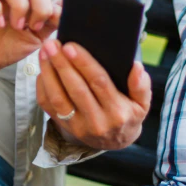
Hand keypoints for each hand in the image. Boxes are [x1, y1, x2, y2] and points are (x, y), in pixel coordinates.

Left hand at [36, 40, 150, 150]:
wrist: (116, 141)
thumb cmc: (129, 113)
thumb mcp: (142, 103)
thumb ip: (141, 85)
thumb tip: (137, 67)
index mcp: (117, 112)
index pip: (99, 83)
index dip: (84, 64)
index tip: (71, 46)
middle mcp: (96, 121)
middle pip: (76, 89)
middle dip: (62, 64)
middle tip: (53, 44)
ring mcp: (78, 126)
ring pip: (58, 98)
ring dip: (49, 73)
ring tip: (44, 52)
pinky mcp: (64, 127)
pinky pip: (48, 107)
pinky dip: (42, 86)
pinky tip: (43, 69)